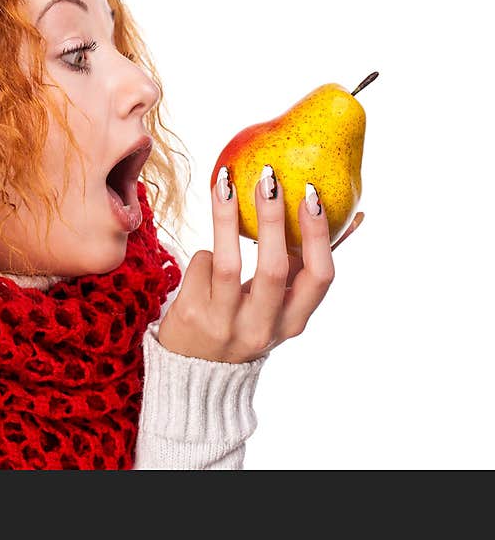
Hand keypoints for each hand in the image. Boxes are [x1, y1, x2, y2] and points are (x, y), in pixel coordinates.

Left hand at [156, 173, 362, 363]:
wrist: (193, 368)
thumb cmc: (245, 319)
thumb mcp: (281, 303)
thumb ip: (305, 265)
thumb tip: (355, 216)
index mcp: (293, 321)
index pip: (319, 277)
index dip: (319, 236)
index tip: (311, 195)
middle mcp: (262, 327)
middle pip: (273, 268)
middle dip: (272, 219)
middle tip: (268, 178)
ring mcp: (225, 324)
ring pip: (228, 262)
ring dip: (226, 218)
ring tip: (224, 182)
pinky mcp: (191, 315)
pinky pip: (201, 264)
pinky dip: (205, 255)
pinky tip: (206, 261)